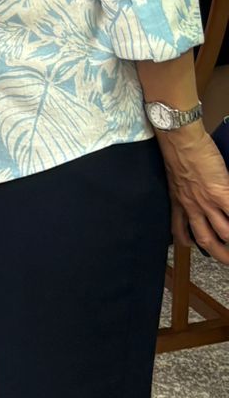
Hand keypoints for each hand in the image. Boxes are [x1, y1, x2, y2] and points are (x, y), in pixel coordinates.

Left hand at [160, 124, 228, 264]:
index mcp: (178, 201)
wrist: (179, 138)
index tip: (192, 245)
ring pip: (224, 233)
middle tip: (228, 259)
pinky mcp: (220, 192)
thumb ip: (183, 189)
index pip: (180, 229)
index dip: (187, 241)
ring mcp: (207, 202)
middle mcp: (191, 206)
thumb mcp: (175, 175)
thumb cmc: (176, 150)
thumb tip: (198, 192)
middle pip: (206, 239)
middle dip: (220, 254)